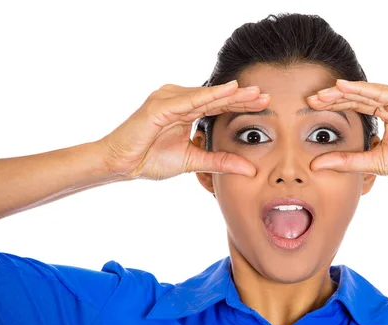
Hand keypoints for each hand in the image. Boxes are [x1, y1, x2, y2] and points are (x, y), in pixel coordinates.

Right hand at [97, 81, 268, 179]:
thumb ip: (220, 162)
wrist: (121, 164)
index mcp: (186, 111)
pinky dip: (208, 96)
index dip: (240, 105)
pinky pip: (189, 101)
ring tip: (252, 92)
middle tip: (266, 95)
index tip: (264, 105)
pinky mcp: (159, 105)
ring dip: (230, 94)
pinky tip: (227, 93)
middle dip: (241, 97)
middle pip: (216, 98)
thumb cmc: (150, 159)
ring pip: (205, 96)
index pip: (218, 106)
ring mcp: (168, 100)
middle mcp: (179, 100)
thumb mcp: (193, 161)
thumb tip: (250, 170)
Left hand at [306, 80, 387, 182]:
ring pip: (369, 92)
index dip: (334, 106)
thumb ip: (347, 161)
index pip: (356, 106)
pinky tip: (344, 88)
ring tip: (323, 93)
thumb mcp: (373, 161)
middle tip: (311, 98)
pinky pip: (384, 93)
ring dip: (344, 92)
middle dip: (334, 97)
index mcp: (387, 113)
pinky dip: (364, 90)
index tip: (310, 107)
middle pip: (359, 96)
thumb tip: (316, 163)